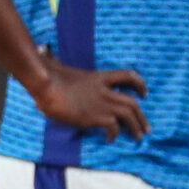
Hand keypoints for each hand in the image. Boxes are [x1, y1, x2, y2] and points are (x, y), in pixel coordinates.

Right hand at [31, 55, 147, 142]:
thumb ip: (57, 60)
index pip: (128, 76)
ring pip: (129, 115)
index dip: (140, 84)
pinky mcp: (95, 117)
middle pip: (133, 103)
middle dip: (142, 117)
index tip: (144, 94)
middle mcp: (105, 91)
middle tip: (146, 129)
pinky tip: (111, 140)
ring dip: (136, 127)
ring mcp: (102, 104)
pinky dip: (115, 134)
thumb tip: (43, 49)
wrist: (47, 86)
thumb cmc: (48, 76)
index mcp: (99, 78)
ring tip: (138, 138)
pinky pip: (114, 127)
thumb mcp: (59, 66)